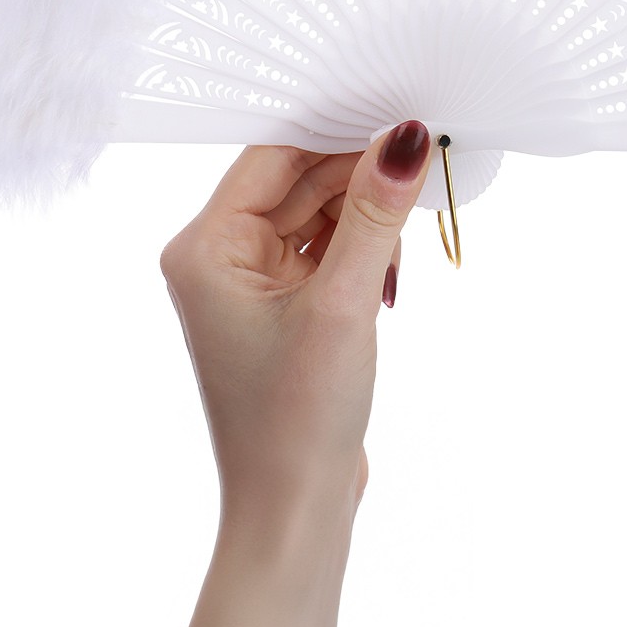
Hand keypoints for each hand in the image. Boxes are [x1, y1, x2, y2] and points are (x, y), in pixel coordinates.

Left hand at [158, 120, 432, 553]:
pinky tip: (393, 268)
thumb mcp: (343, 304)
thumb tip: (403, 137)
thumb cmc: (297, 419)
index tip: (397, 111)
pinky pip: (324, 250)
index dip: (335, 129)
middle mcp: (217, 257)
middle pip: (296, 179)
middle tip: (422, 161)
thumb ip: (374, 215)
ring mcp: (248, 285)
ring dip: (365, 214)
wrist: (293, 515)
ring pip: (316, 213)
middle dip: (358, 173)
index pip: (272, 154)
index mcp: (205, 247)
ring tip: (409, 228)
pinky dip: (362, 248)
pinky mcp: (281, 309)